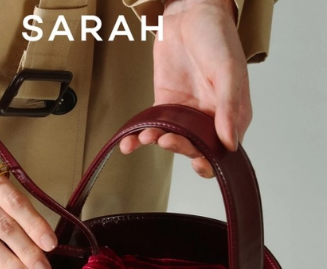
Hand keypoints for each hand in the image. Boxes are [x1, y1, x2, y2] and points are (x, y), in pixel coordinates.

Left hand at [120, 0, 251, 177]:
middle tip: (167, 139)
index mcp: (231, 115)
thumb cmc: (218, 37)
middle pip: (194, 148)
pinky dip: (139, 138)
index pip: (222, 150)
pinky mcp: (164, 107)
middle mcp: (209, 119)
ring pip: (172, 141)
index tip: (198, 162)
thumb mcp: (228, 71)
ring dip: (158, 143)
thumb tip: (230, 143)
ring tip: (147, 136)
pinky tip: (129, 143)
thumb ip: (229, 108)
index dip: (210, 162)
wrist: (191, 12)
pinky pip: (152, 128)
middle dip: (180, 148)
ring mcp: (185, 115)